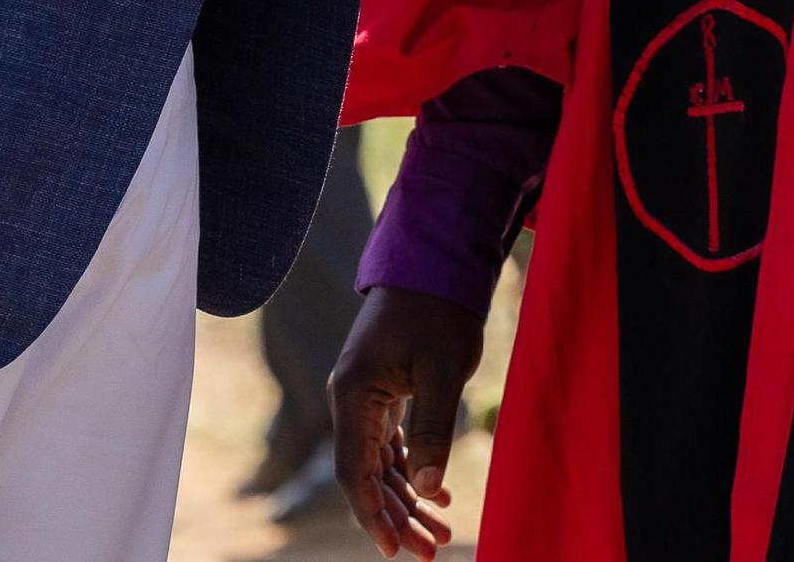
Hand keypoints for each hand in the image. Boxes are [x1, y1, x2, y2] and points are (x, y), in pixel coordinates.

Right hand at [331, 283, 486, 555]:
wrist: (436, 261)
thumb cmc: (439, 310)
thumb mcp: (442, 370)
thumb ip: (433, 429)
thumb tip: (427, 488)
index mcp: (353, 395)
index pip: (354, 471)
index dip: (373, 514)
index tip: (394, 549)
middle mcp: (351, 400)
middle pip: (368, 474)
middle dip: (397, 516)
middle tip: (429, 552)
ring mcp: (365, 397)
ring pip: (380, 463)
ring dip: (407, 498)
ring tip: (439, 533)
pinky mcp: (383, 392)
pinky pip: (392, 443)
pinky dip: (412, 470)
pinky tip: (436, 494)